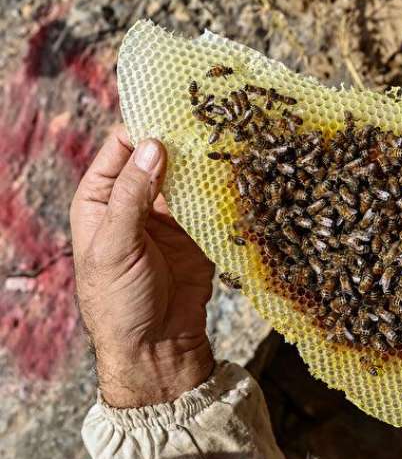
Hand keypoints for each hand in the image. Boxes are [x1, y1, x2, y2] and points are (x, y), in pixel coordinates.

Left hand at [70, 125, 214, 407]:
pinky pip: (212, 202)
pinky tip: (240, 174)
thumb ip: (132, 196)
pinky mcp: (199, 231)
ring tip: (232, 140)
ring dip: (207, 163)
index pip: (123, 147)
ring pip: (190, 176)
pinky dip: (224, 191)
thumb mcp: (114, 246)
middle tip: (213, 120)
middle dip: (183, 140)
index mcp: (103, 197)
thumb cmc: (118, 301)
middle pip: (161, 155)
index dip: (146, 127)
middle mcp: (137, 199)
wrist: (157, 346)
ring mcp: (171, 214)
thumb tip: (154, 145)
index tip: (175, 111)